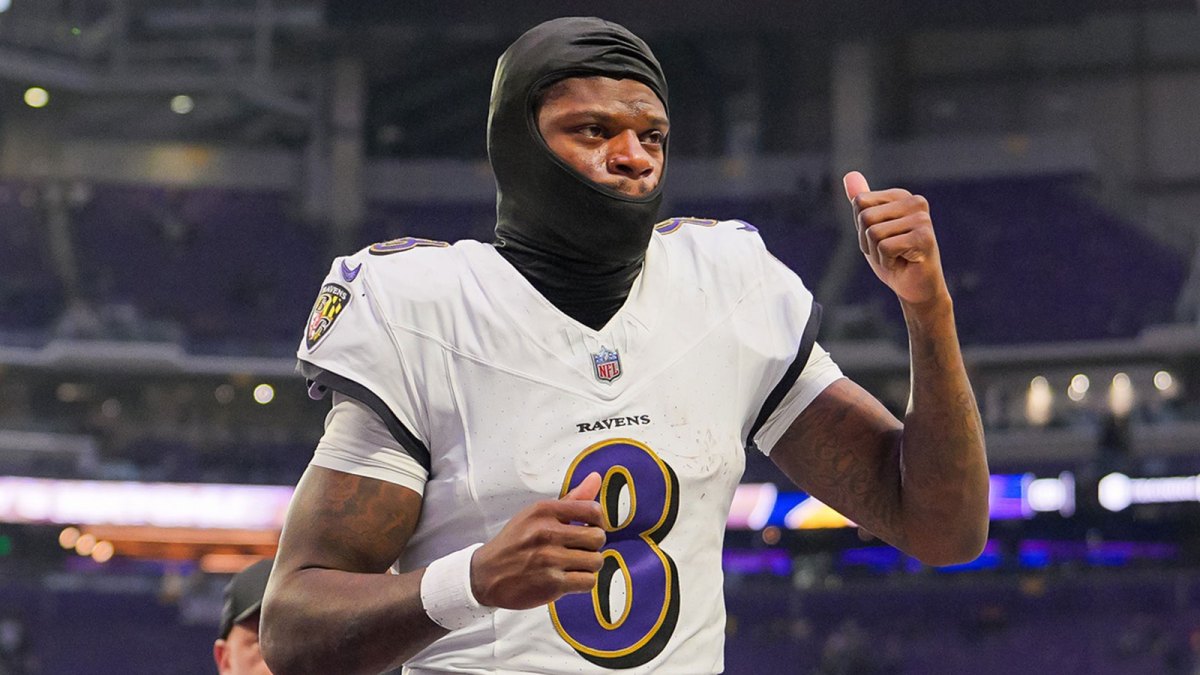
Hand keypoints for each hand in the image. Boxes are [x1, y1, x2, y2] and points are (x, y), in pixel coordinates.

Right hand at [470, 472, 605, 609]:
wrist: (486, 574)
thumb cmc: (515, 542)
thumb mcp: (536, 514)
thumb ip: (571, 499)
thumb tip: (596, 478)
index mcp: (544, 511)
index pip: (592, 510)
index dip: (598, 521)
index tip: (589, 528)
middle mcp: (547, 533)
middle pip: (598, 537)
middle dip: (593, 545)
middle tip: (580, 549)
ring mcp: (549, 559)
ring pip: (596, 561)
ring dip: (589, 565)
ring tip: (574, 564)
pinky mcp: (551, 584)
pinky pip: (588, 581)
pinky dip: (583, 581)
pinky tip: (570, 578)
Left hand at [843, 171, 949, 307]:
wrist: (916, 288)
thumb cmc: (894, 258)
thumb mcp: (871, 228)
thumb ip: (862, 202)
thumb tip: (849, 174)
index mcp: (901, 195)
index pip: (860, 202)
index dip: (861, 228)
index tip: (880, 239)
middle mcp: (915, 201)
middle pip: (865, 217)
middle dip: (867, 242)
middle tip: (888, 252)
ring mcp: (922, 219)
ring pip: (873, 233)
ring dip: (877, 253)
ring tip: (896, 257)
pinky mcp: (924, 237)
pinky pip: (884, 247)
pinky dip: (887, 262)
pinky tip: (904, 263)